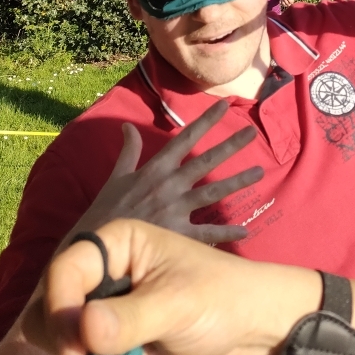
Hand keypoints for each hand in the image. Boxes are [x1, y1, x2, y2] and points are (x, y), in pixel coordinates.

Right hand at [24, 219, 319, 354]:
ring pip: (60, 345)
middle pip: (50, 309)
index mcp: (117, 246)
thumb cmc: (220, 297)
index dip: (60, 306)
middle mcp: (104, 279)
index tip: (76, 345)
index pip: (65, 269)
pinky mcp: (112, 352)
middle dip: (61, 339)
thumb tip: (83, 330)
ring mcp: (105, 318)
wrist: (250, 333)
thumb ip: (129, 317)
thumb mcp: (176, 303)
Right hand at [67, 102, 262, 247]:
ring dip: (237, 182)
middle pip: (205, 161)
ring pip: (213, 193)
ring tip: (260, 172)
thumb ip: (128, 151)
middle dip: (230, 145)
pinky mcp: (177, 236)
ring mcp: (175, 211)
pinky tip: (246, 229)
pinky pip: (206, 233)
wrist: (94, 249)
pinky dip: (226, 232)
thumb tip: (127, 126)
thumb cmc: (104, 213)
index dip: (205, 121)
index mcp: (155, 169)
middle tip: (251, 132)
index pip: (184, 139)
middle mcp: (169, 186)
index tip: (223, 105)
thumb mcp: (115, 177)